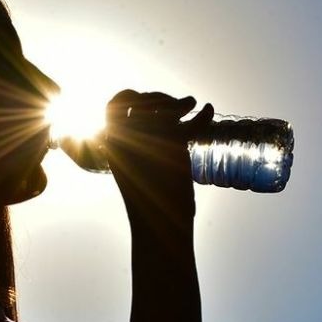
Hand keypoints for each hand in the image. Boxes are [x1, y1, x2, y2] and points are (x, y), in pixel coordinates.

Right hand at [104, 90, 213, 218]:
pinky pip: (188, 119)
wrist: (159, 224)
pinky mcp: (173, 140)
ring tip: (191, 104)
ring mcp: (149, 135)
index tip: (144, 101)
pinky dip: (202, 114)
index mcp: (114, 145)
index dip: (128, 98)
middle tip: (176, 107)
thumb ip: (142, 150)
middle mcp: (127, 136)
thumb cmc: (150, 205)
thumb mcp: (138, 172)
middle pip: (140, 100)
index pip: (113, 106)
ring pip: (163, 105)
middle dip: (159, 98)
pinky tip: (208, 109)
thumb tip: (159, 135)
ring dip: (178, 102)